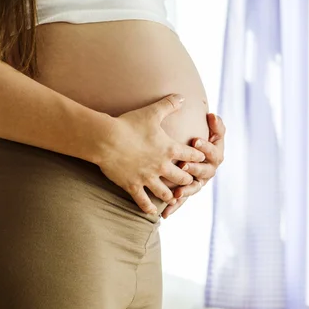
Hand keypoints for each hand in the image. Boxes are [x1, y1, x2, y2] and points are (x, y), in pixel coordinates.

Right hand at [96, 94, 205, 214]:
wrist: (106, 139)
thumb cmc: (129, 124)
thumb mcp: (152, 112)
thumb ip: (169, 104)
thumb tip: (182, 96)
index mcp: (170, 148)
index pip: (192, 154)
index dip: (198, 155)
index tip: (202, 157)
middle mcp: (162, 165)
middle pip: (182, 176)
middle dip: (187, 178)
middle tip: (191, 180)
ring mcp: (148, 177)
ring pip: (165, 191)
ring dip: (171, 195)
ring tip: (174, 197)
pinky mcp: (132, 186)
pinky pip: (143, 201)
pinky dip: (147, 207)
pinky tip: (151, 212)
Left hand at [161, 113, 225, 218]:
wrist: (192, 150)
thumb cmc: (201, 138)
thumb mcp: (210, 130)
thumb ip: (214, 123)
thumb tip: (212, 115)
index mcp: (216, 154)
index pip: (214, 152)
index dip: (206, 147)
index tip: (195, 141)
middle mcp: (209, 170)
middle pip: (205, 171)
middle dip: (195, 168)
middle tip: (184, 165)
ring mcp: (199, 181)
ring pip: (195, 187)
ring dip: (186, 189)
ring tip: (177, 191)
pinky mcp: (187, 191)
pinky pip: (182, 200)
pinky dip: (175, 206)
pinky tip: (166, 213)